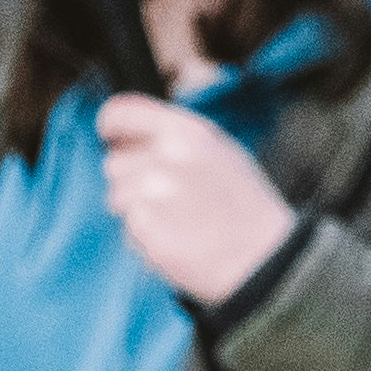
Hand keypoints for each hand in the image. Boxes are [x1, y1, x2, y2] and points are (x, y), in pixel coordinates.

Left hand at [96, 95, 298, 308]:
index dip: (110, 125)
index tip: (110, 136)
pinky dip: (143, 235)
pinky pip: (126, 228)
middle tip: (163, 195)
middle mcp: (166, 157)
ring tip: (173, 219)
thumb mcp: (220, 150)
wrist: (260, 257)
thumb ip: (174, 136)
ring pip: (116, 196)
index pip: (121, 112)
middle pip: (114, 161)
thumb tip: (131, 133)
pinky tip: (174, 237)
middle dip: (130, 178)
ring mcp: (152, 194)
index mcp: (186, 131)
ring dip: (135, 209)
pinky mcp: (145, 229)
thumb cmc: (245, 206)